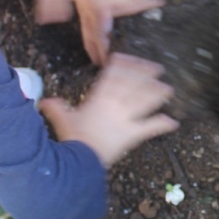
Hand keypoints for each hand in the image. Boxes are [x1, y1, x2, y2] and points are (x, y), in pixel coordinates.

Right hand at [40, 53, 177, 165]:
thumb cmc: (72, 139)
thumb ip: (56, 108)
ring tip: (168, 90)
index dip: (123, 65)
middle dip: (146, 75)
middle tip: (157, 69)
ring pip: (145, 101)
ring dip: (158, 94)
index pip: (113, 75)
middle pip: (133, 84)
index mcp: (98, 99)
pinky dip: (162, 125)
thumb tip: (45, 102)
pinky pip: (150, 128)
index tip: (130, 59)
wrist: (79, 159)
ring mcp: (125, 118)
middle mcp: (114, 105)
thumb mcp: (62, 120)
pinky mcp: (132, 134)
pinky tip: (173, 123)